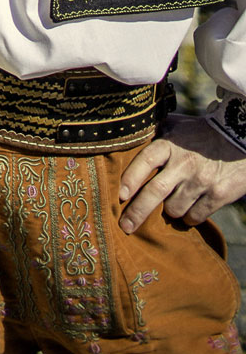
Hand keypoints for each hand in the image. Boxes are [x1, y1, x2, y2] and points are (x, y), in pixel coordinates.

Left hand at [118, 114, 245, 231]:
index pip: (145, 160)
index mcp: (170, 143)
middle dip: (137, 212)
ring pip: (174, 209)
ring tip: (174, 201)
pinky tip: (191, 207)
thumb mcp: (176, 127)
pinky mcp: (218, 195)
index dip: (130, 178)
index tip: (120, 195)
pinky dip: (189, 217)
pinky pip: (194, 217)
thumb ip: (156, 135)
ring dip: (170, 211)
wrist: (239, 138)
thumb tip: (129, 141)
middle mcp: (184, 163)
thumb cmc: (201, 133)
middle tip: (125, 227)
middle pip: (155, 192)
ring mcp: (201, 181)